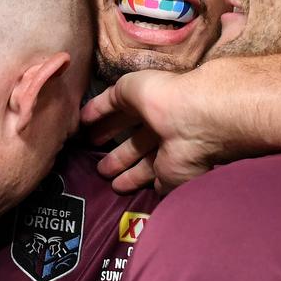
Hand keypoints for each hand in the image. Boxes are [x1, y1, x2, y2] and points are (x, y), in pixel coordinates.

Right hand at [82, 68, 221, 193]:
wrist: (192, 120)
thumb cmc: (159, 97)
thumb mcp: (127, 87)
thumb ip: (111, 99)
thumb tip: (93, 116)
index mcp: (151, 105)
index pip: (124, 115)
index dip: (106, 122)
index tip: (88, 133)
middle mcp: (161, 129)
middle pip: (135, 144)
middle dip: (118, 155)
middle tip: (99, 167)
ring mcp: (169, 153)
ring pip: (146, 166)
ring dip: (128, 174)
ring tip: (109, 183)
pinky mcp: (174, 175)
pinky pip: (160, 183)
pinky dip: (149, 187)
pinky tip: (138, 193)